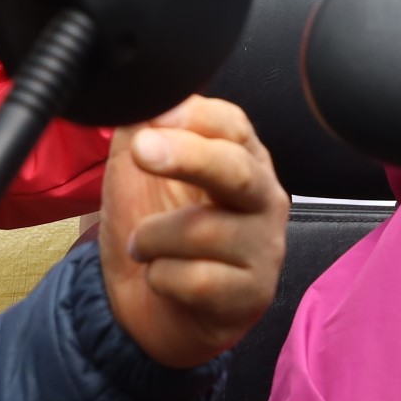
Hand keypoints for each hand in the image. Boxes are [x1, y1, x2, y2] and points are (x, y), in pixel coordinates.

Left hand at [97, 96, 286, 370]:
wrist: (148, 307)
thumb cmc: (154, 231)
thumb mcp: (136, 169)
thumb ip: (142, 124)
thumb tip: (145, 93)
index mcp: (240, 158)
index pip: (232, 125)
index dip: (193, 117)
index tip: (153, 120)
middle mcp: (263, 198)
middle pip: (236, 168)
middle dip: (187, 157)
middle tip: (142, 151)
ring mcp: (264, 248)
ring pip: (203, 231)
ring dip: (151, 239)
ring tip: (142, 247)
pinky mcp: (253, 294)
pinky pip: (197, 280)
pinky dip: (161, 278)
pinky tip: (163, 279)